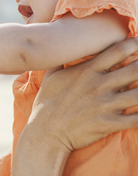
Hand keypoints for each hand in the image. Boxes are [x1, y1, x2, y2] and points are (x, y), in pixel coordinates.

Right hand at [30, 37, 137, 152]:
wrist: (46, 132)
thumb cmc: (46, 102)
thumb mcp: (50, 76)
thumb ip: (60, 60)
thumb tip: (59, 47)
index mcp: (87, 71)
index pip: (117, 51)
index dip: (133, 45)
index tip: (137, 44)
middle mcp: (99, 86)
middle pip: (135, 70)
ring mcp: (106, 105)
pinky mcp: (109, 123)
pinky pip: (136, 119)